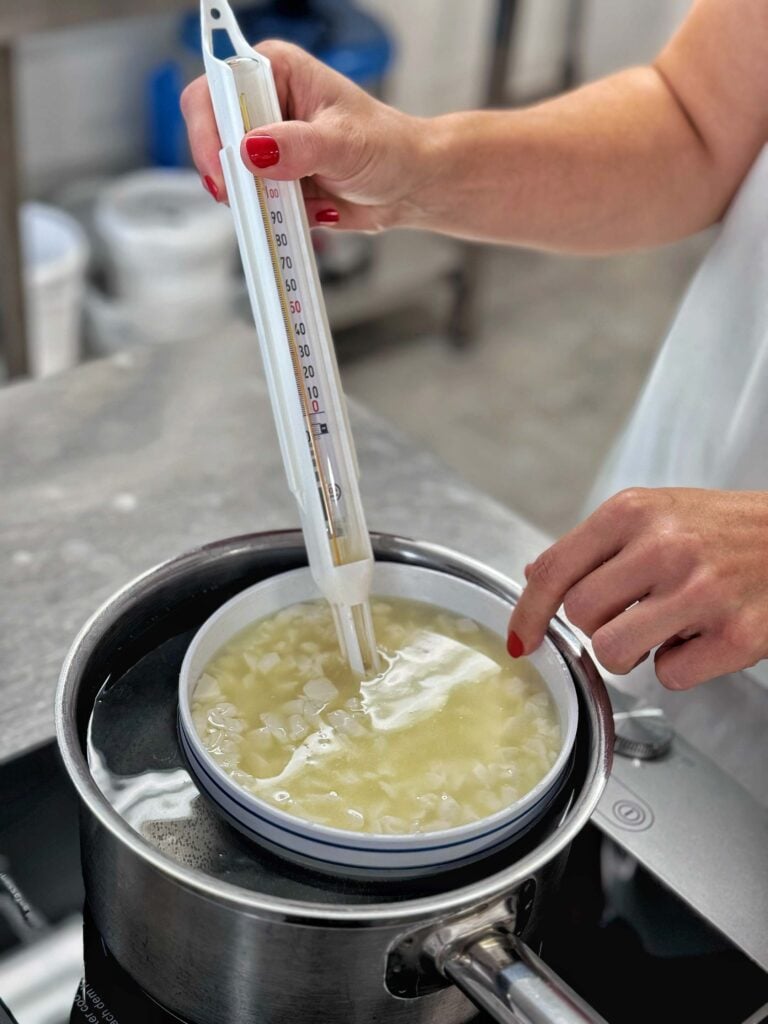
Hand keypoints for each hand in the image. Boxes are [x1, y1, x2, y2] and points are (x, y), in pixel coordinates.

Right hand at [180, 40, 429, 230]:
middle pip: (214, 140)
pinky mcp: (273, 183)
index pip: (216, 92)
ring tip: (301, 204)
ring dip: (259, 202)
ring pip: (232, 180)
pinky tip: (314, 210)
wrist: (408, 184)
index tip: (225, 170)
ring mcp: (266, 148)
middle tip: (255, 199)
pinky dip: (277, 217)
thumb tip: (253, 150)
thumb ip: (298, 146)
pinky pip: (254, 206)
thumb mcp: (344, 143)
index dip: (210, 131)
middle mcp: (263, 106)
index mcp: (275, 72)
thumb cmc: (387, 147)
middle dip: (234, 176)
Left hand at [507, 488, 767, 689]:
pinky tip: (703, 635)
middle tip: (634, 610)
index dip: (527, 614)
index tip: (520, 639)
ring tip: (664, 626)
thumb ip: (595, 543)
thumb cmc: (725, 529)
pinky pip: (668, 677)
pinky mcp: (737, 636)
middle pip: (579, 617)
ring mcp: (702, 592)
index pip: (553, 571)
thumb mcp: (656, 512)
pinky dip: (680, 666)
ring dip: (631, 651)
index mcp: (634, 512)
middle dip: (599, 624)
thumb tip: (535, 576)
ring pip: (612, 653)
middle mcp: (664, 547)